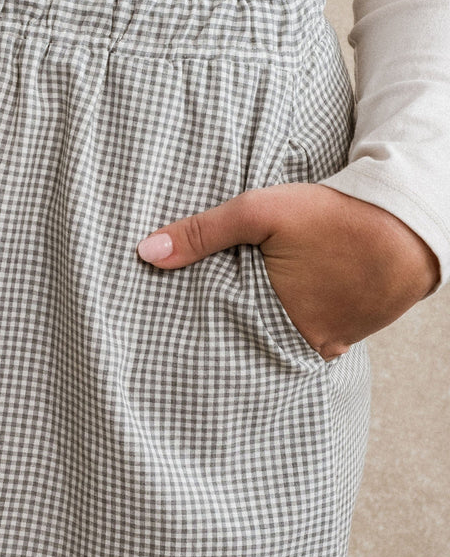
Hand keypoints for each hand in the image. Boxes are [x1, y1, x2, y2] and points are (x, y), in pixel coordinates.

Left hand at [135, 183, 440, 359]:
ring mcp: (331, 343)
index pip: (222, 338)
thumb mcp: (260, 212)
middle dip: (230, 334)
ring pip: (282, 340)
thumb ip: (203, 233)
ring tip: (242, 313)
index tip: (175, 332)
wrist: (410, 223)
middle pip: (252, 343)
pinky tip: (286, 307)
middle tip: (199, 328)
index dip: (200, 331)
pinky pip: (312, 334)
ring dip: (266, 327)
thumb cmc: (334, 216)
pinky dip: (297, 322)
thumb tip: (145, 253)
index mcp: (274, 323)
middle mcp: (303, 343)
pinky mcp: (351, 334)